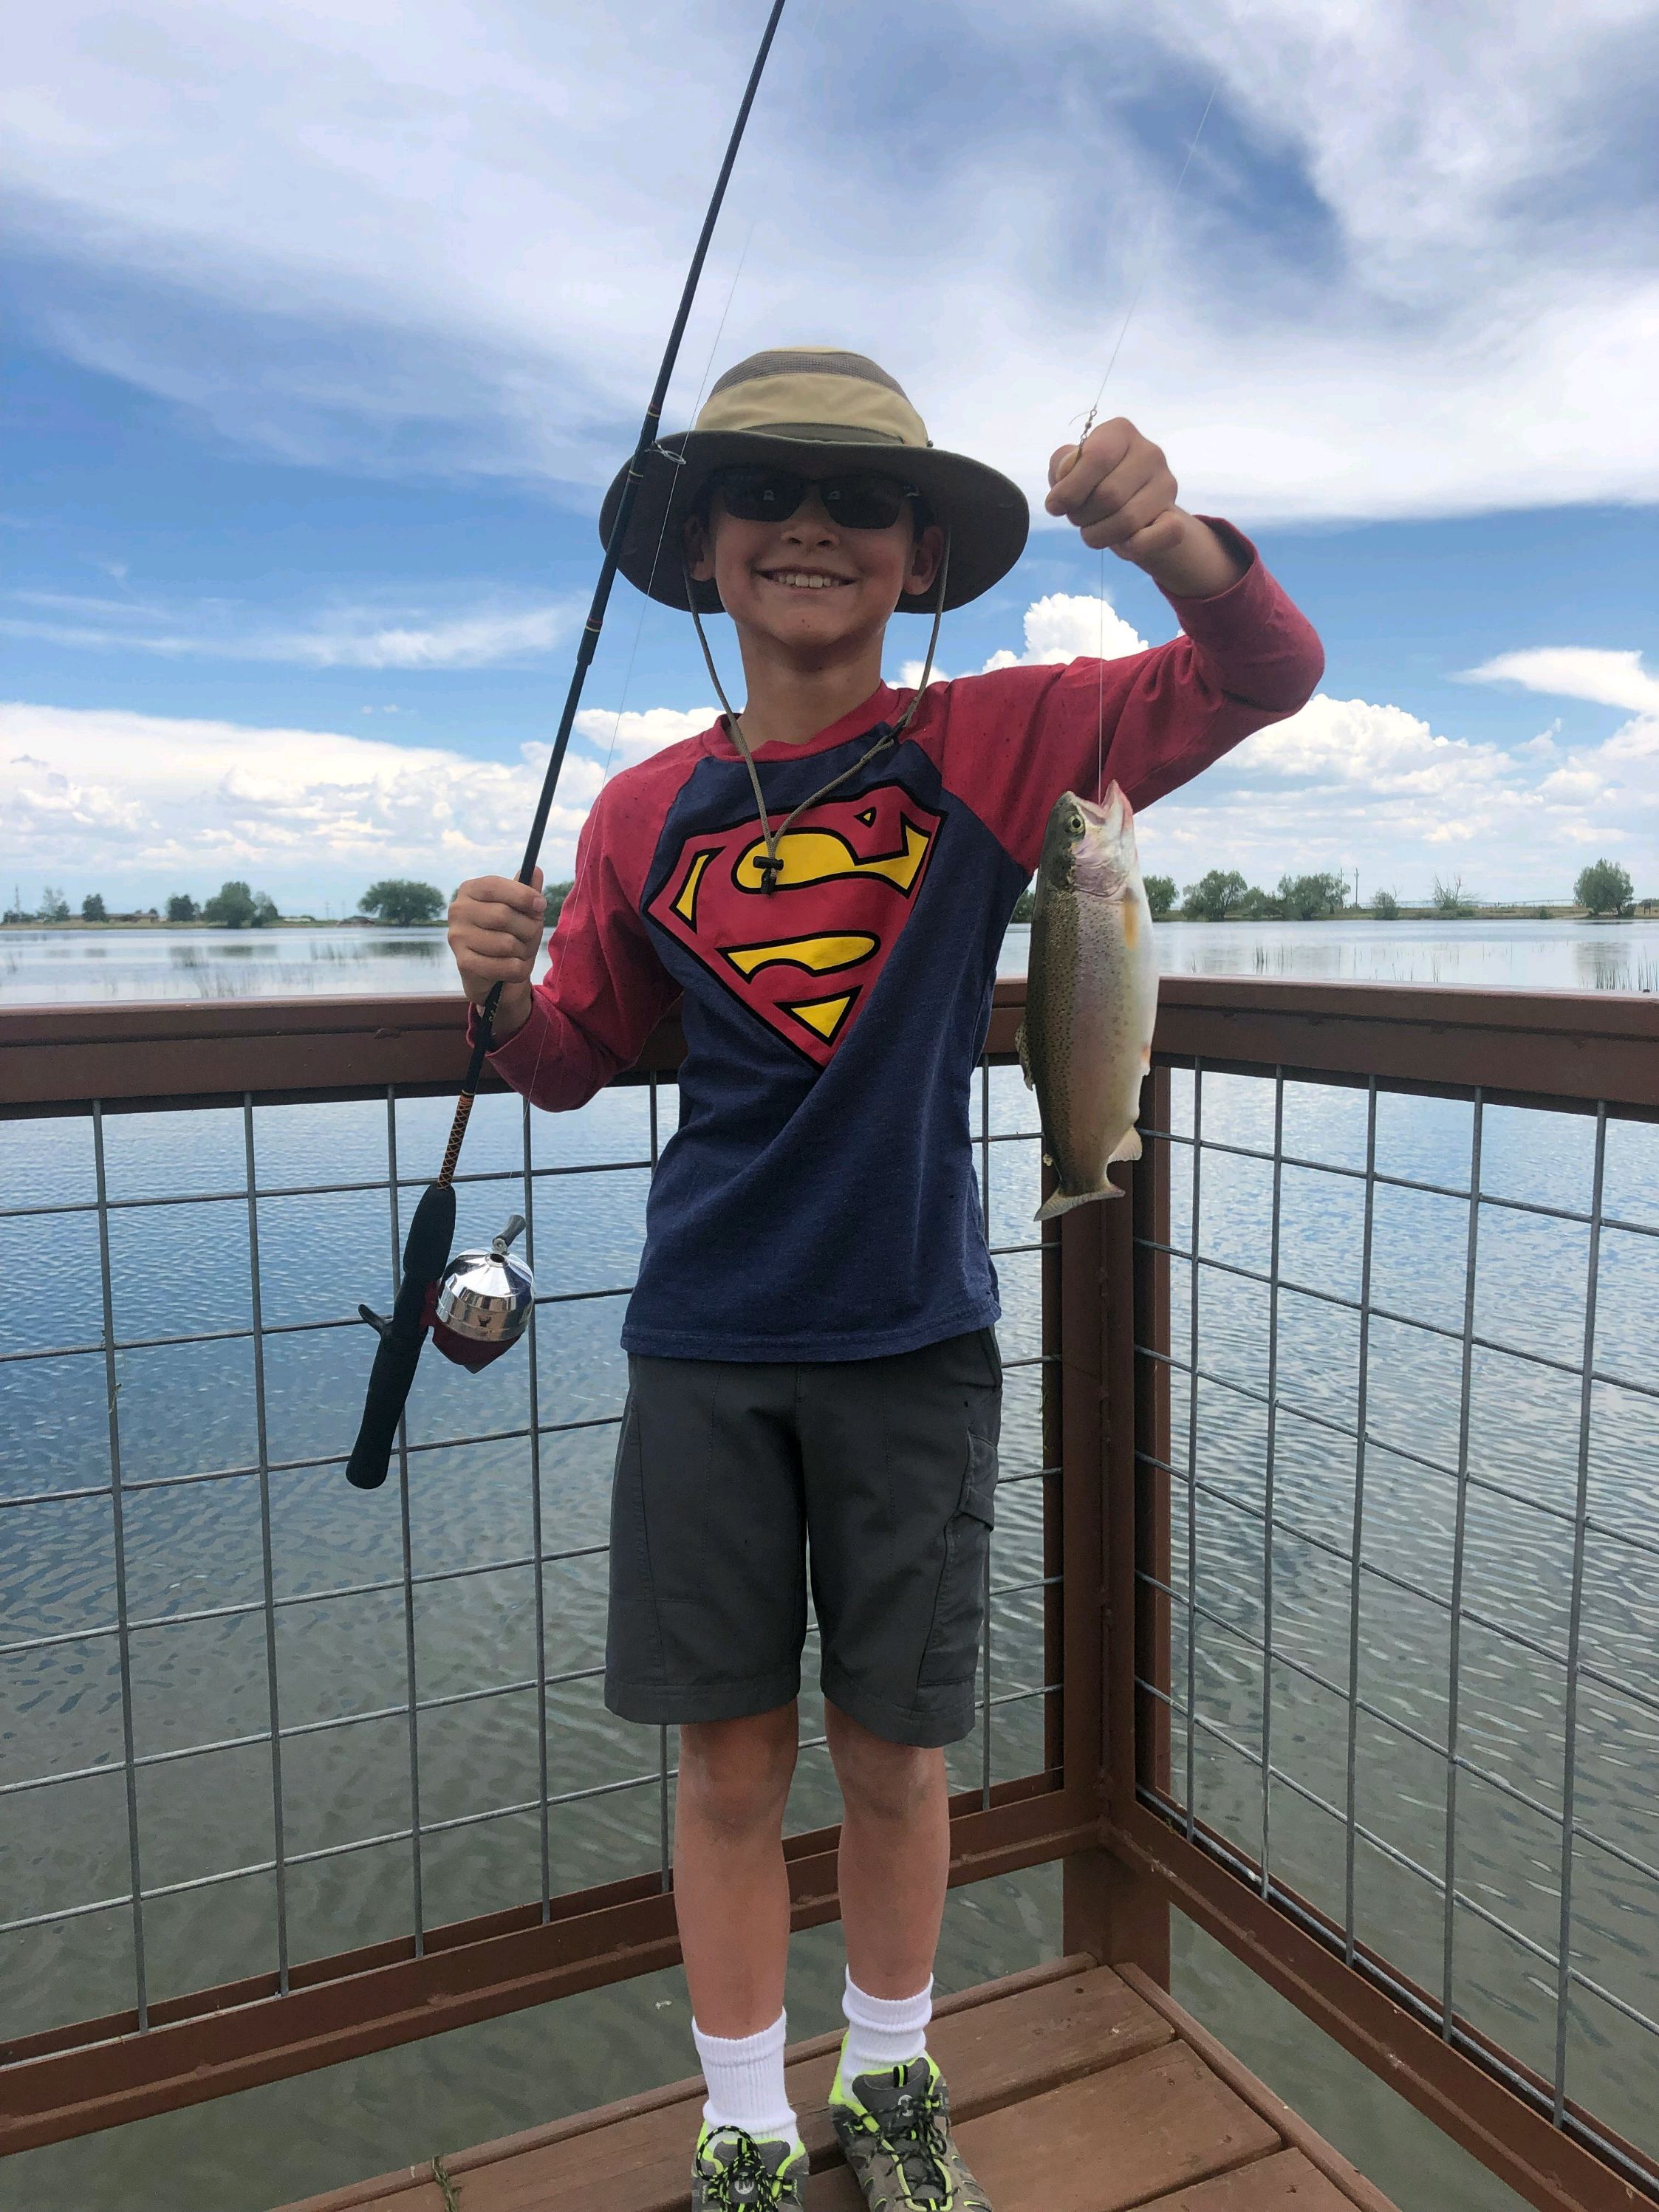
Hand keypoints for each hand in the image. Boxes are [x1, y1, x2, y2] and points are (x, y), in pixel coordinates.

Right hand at [448, 869, 544, 1041]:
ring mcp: (457, 937)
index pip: (495, 885)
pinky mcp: (463, 963)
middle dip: (528, 929)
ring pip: (507, 943)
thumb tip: (536, 870)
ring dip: (524, 951)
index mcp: (470, 890)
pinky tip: (513, 967)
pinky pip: (506, 966)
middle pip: (504, 915)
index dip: (523, 895)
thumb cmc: (511, 935)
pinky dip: (519, 969)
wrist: (497, 975)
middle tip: (530, 936)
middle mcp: (458, 910)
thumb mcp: (523, 911)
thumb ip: (528, 891)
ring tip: (519, 952)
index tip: (541, 906)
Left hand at [1044, 419, 1244, 595]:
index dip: (1069, 491)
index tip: (1055, 506)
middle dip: (1082, 516)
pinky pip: (1163, 536)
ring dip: (1099, 535)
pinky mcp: (1176, 516)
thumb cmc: (1091, 483)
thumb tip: (1067, 476)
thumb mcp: (1069, 468)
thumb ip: (1061, 465)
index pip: (1095, 458)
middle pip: (1109, 495)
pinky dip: (1134, 547)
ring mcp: (1166, 484)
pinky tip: (1121, 544)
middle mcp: (1150, 452)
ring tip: (1094, 529)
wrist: (1126, 504)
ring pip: (1127, 521)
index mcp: (1120, 431)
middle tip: (1078, 517)